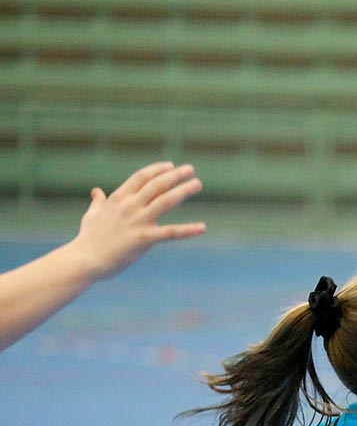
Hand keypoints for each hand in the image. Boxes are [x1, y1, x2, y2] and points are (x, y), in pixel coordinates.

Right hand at [70, 162, 204, 279]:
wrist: (84, 260)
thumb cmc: (88, 239)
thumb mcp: (90, 216)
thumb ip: (97, 202)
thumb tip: (96, 191)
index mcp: (117, 198)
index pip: (141, 177)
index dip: (157, 170)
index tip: (171, 165)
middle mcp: (129, 206)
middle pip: (156, 184)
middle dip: (175, 175)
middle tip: (190, 169)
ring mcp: (138, 221)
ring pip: (166, 201)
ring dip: (183, 190)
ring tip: (197, 184)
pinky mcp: (144, 238)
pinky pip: (171, 232)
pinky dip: (188, 230)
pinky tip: (202, 227)